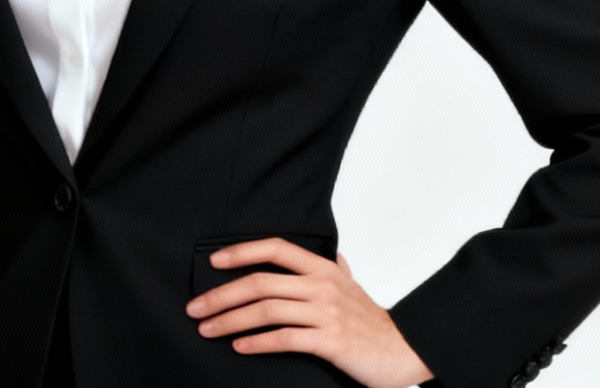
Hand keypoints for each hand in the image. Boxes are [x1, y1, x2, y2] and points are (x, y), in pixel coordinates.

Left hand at [184, 238, 433, 387]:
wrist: (404, 351)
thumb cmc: (372, 322)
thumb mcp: (352, 287)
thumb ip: (336, 270)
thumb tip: (332, 255)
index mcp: (323, 269)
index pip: (275, 248)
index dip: (241, 252)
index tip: (212, 262)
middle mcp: (322, 286)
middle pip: (260, 283)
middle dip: (221, 295)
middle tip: (195, 307)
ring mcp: (326, 313)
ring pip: (266, 310)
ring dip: (230, 321)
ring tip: (207, 329)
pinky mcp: (330, 341)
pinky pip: (284, 338)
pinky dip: (257, 342)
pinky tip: (240, 347)